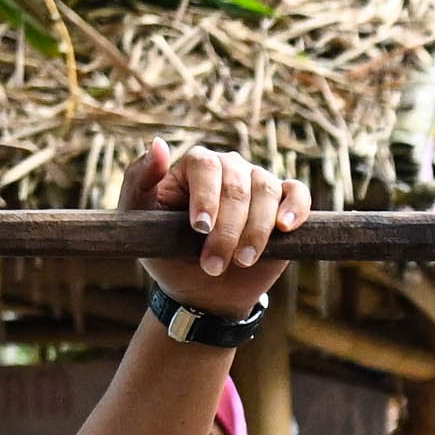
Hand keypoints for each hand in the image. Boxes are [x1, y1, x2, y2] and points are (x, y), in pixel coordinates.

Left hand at [134, 139, 293, 319]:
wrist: (201, 291)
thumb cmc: (165, 251)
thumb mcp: (136, 219)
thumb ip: (138, 180)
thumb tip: (160, 143)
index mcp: (195, 166)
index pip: (205, 164)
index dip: (206, 195)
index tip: (200, 229)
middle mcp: (230, 168)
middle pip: (238, 183)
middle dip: (228, 229)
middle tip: (213, 265)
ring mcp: (258, 184)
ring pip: (267, 191)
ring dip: (256, 230)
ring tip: (242, 262)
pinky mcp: (284, 204)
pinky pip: (297, 193)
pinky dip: (295, 208)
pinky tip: (285, 227)